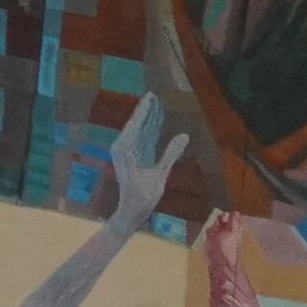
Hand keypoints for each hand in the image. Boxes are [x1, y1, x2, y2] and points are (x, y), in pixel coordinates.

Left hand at [104, 96, 187, 226]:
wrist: (130, 210)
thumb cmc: (143, 196)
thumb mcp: (159, 175)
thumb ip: (171, 153)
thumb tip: (185, 135)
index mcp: (126, 149)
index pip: (136, 123)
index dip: (144, 109)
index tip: (151, 96)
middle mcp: (122, 146)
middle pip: (135, 124)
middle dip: (145, 111)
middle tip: (154, 96)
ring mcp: (125, 151)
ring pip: (138, 130)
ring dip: (147, 119)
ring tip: (157, 106)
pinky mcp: (129, 156)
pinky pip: (139, 139)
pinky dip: (147, 131)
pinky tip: (155, 124)